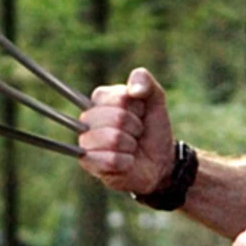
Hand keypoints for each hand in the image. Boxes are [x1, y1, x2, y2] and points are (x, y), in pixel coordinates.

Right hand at [77, 67, 176, 194]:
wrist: (159, 162)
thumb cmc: (151, 129)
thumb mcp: (155, 100)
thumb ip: (145, 81)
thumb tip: (134, 90)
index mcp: (100, 98)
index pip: (120, 98)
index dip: (136, 107)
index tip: (139, 113)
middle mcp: (87, 119)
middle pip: (117, 118)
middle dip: (135, 127)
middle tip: (135, 133)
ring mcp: (86, 142)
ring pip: (114, 139)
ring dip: (131, 145)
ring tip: (130, 147)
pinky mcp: (89, 164)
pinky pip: (112, 160)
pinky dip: (127, 162)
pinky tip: (125, 162)